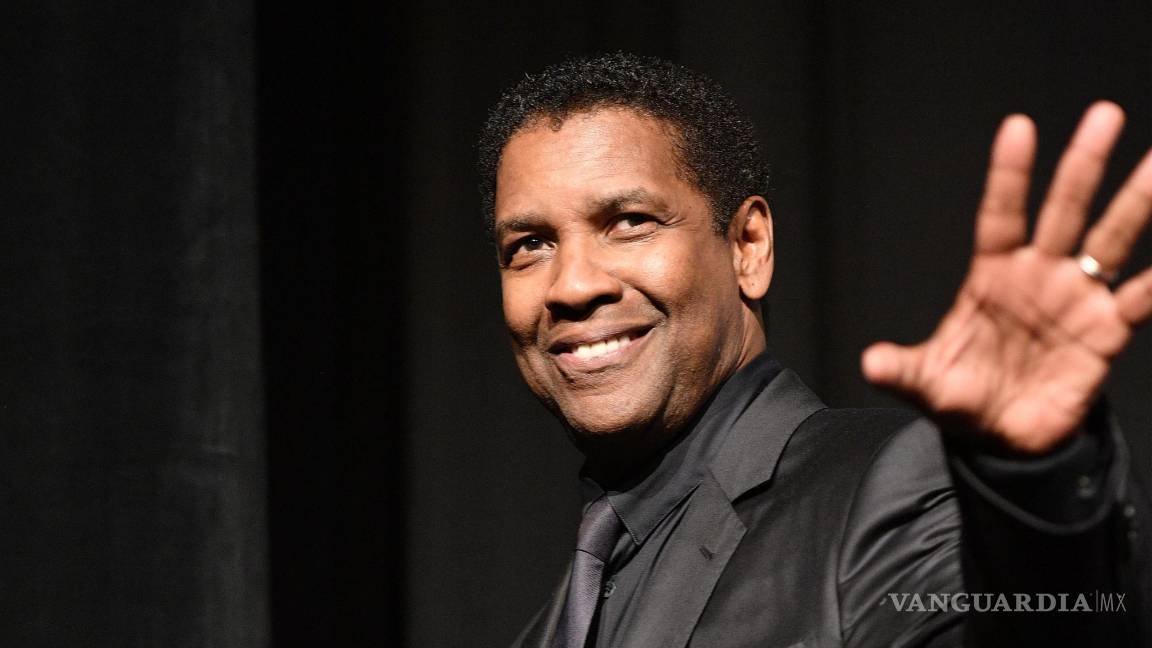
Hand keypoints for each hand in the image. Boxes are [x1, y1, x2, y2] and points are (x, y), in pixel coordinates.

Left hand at [862, 102, 1151, 452]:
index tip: (1019, 127)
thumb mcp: (925, 384)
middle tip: (1104, 114)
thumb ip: (903, 370)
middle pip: (1064, 210)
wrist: (1002, 440)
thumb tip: (871, 363)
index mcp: (991, 277)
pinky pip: (1141, 298)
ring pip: (1110, 239)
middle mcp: (1037, 277)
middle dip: (1082, 165)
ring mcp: (1075, 299)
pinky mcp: (1105, 333)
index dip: (1009, 175)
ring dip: (1136, 201)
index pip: (1001, 215)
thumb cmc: (961, 400)